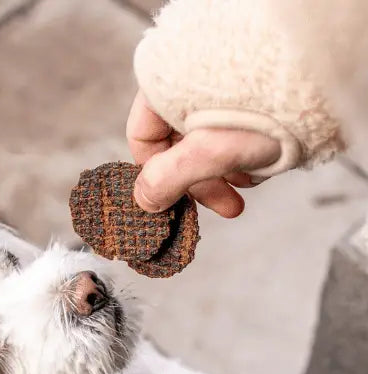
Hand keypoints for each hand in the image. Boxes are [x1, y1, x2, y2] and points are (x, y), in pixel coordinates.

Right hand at [126, 90, 281, 216]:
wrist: (323, 73)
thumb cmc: (266, 106)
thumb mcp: (209, 150)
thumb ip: (170, 178)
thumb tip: (144, 202)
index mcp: (165, 88)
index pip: (143, 139)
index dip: (158, 178)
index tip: (181, 202)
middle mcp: (186, 85)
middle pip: (177, 144)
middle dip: (202, 181)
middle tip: (227, 206)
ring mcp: (215, 87)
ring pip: (206, 140)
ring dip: (225, 170)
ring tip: (252, 181)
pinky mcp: (244, 91)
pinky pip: (231, 128)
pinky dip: (243, 152)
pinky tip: (263, 165)